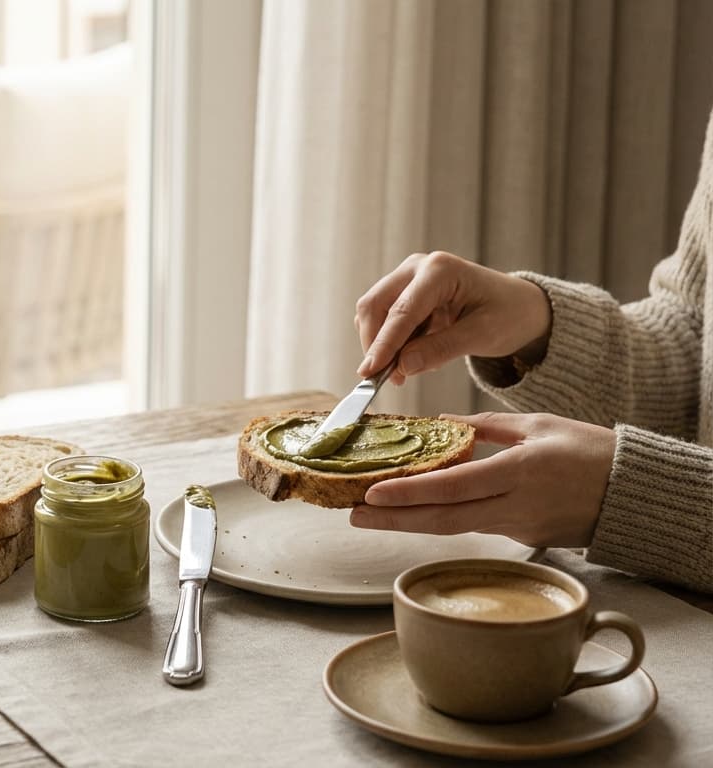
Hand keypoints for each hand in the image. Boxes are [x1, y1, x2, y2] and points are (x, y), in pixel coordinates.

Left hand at [350, 412, 614, 547]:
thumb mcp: (538, 425)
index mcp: (520, 472)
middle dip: (394, 520)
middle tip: (353, 515)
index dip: (411, 492)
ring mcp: (519, 528)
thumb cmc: (591, 451)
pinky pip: (474, 528)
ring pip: (454, 527)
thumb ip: (487, 427)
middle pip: (444, 519)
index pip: (454, 487)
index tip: (373, 492)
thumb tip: (441, 424)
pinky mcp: (524, 538)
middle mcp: (516, 506)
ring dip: (410, 523)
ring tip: (369, 516)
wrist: (637, 493)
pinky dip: (440, 520)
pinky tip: (411, 514)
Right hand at [355, 251, 551, 383]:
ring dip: (380, 344)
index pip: (401, 311)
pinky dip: (389, 341)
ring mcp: (408, 277)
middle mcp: (417, 267)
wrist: (520, 307)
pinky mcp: (404, 291)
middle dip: (375, 344)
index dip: (383, 344)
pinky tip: (412, 355)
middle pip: (375, 305)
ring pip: (373, 312)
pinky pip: (383, 318)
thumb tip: (401, 367)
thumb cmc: (509, 315)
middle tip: (383, 378)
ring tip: (404, 371)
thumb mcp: (482, 335)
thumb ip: (440, 349)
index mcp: (440, 270)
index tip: (369, 372)